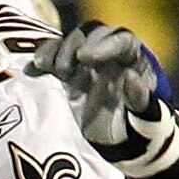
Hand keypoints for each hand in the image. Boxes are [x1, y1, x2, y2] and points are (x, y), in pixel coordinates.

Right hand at [28, 24, 178, 176]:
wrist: (123, 145)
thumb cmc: (140, 130)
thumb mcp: (146, 121)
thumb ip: (140, 100)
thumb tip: (130, 76)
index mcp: (134, 61)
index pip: (122, 40)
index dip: (104, 44)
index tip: (84, 58)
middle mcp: (111, 55)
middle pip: (92, 34)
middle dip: (76, 45)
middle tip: (66, 68)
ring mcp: (88, 62)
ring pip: (71, 42)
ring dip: (58, 52)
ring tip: (56, 71)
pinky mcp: (69, 73)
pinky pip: (53, 56)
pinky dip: (42, 61)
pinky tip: (32, 71)